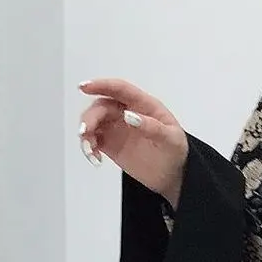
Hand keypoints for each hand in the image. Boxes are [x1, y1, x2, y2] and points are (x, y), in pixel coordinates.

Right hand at [77, 77, 189, 203]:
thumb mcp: (171, 138)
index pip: (120, 89)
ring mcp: (118, 128)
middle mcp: (127, 112)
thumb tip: (129, 115)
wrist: (173, 176)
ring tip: (89, 148)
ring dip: (86, 131)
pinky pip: (93, 139)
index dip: (102, 85)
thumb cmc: (176, 152)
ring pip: (94, 122)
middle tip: (86, 131)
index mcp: (144, 105)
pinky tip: (94, 156)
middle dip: (90, 117)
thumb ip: (152, 126)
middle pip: (102, 106)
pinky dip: (88, 146)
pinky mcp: (111, 144)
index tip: (85, 87)